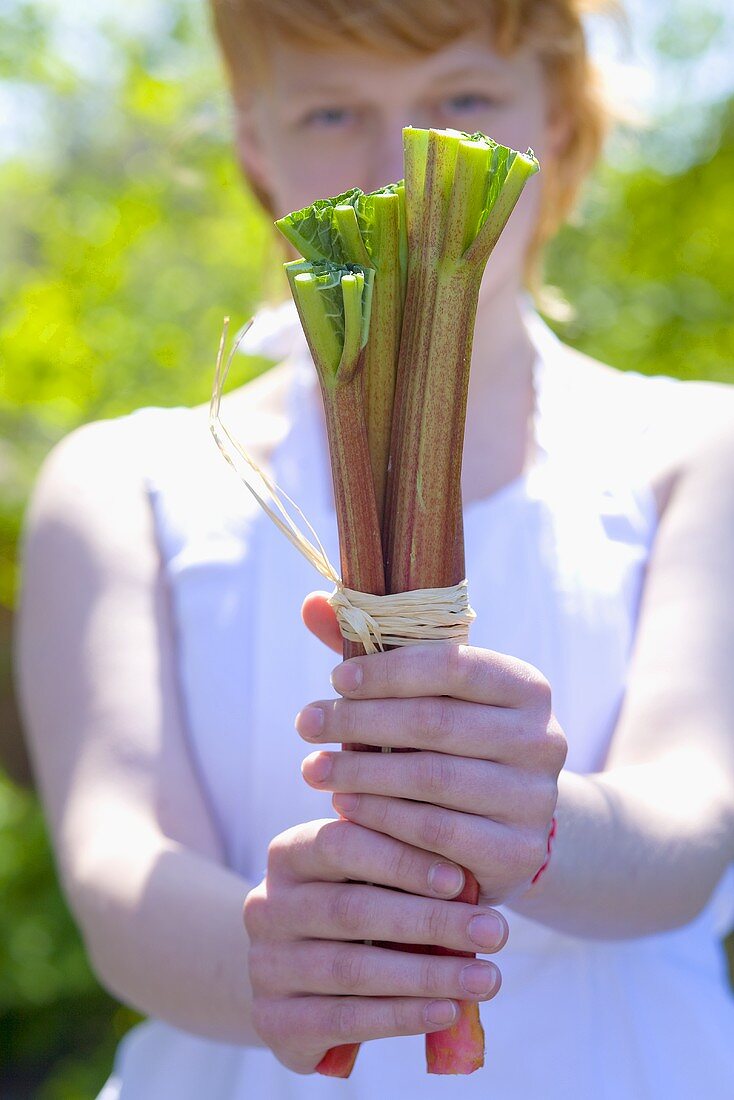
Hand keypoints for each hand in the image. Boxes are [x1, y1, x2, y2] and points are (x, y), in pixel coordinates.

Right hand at [243, 818, 506, 1073]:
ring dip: (427, 974)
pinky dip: (402, 1015)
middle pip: (351, 909)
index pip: (340, 843)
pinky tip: (448, 1011)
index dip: (401, 860)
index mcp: (288, 853)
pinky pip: (344, 1019)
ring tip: (487, 979)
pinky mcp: (272, 1019)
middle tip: (494, 931)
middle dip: (430, 921)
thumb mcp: (373, 879)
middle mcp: (266, 905)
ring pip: (351, 969)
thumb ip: (405, 871)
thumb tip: (471, 884)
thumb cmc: (358, 912)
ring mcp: (264, 965)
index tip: (462, 880)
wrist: (298, 977)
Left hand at [298, 593, 566, 905]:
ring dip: (360, 774)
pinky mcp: (516, 853)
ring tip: (313, 768)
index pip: (453, 665)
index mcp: (526, 687)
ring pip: (430, 780)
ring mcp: (534, 799)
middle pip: (435, 723)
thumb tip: (311, 603)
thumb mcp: (428, 696)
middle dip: (360, 721)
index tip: (334, 678)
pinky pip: (434, 834)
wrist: (509, 826)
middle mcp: (542, 739)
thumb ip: (376, 651)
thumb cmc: (455, 743)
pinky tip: (343, 808)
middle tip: (305, 724)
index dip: (389, 670)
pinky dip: (381, 820)